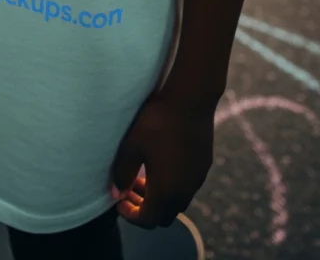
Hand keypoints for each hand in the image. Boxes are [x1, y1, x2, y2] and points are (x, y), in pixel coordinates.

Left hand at [109, 95, 214, 227]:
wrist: (190, 100)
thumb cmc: (156, 122)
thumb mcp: (132, 146)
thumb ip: (122, 172)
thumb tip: (116, 192)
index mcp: (167, 191)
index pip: (148, 219)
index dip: (131, 215)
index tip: (118, 201)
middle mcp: (186, 191)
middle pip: (164, 215)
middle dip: (144, 209)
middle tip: (127, 192)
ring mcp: (197, 179)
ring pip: (177, 202)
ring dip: (158, 197)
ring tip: (140, 178)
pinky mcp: (203, 166)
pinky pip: (187, 187)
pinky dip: (171, 186)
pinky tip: (159, 165)